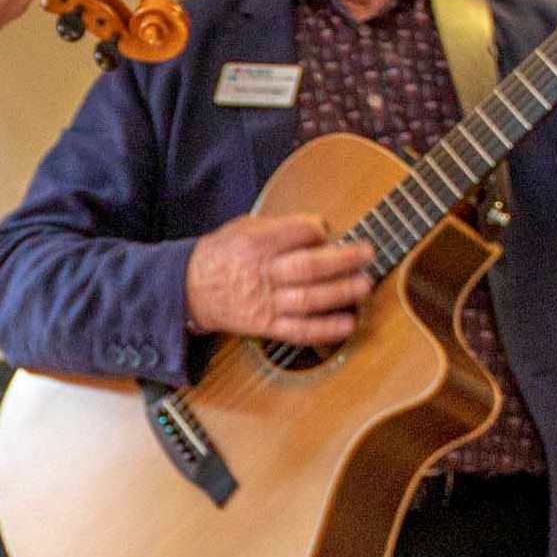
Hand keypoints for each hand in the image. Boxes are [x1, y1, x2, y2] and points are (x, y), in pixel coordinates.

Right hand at [184, 214, 373, 343]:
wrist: (190, 289)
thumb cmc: (221, 254)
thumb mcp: (242, 227)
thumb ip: (279, 227)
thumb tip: (320, 228)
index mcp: (255, 243)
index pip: (295, 232)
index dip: (317, 228)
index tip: (327, 228)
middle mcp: (261, 273)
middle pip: (309, 266)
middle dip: (343, 260)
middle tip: (367, 253)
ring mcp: (264, 301)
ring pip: (308, 298)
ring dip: (341, 293)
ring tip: (365, 284)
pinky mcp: (266, 325)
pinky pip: (299, 330)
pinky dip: (325, 329)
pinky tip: (348, 323)